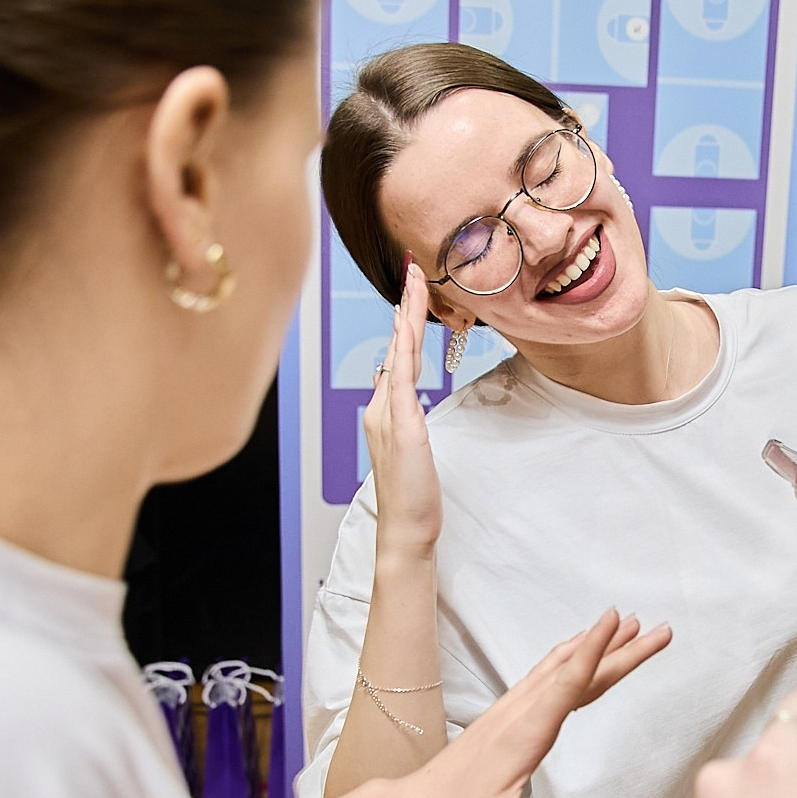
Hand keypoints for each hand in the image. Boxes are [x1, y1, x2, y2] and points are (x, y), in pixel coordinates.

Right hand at [367, 264, 442, 558]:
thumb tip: (402, 389)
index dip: (405, 321)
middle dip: (406, 306)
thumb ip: (406, 416)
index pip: (397, 355)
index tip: (414, 291)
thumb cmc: (414, 494)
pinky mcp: (402, 426)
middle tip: (415, 270)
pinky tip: (407, 326)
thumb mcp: (413, 446)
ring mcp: (388, 415)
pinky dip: (403, 349)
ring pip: (398, 354)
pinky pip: (402, 378)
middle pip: (395, 346)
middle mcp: (381, 406)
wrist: (406, 527)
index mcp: (385, 410)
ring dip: (407, 316)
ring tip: (415, 283)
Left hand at [407, 609, 673, 797]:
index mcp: (523, 734)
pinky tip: (581, 654)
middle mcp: (519, 713)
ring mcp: (512, 711)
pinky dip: (572, 659)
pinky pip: (547, 677)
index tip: (617, 619)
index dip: (595, 650)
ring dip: (597, 646)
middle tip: (659, 629)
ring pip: (561, 668)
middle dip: (620, 648)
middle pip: (577, 671)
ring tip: (630, 627)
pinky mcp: (507, 717)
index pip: (567, 684)